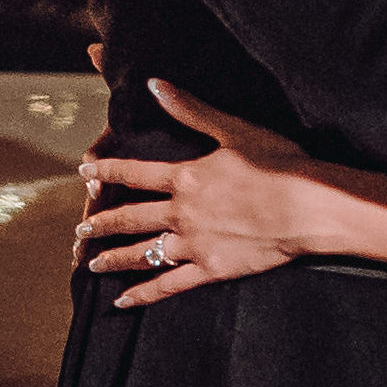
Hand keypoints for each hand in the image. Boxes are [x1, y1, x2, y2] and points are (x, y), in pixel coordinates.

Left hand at [75, 80, 311, 305]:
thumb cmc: (278, 163)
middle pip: (131, 218)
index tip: (84, 172)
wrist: (308, 206)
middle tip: (79, 229)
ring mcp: (194, 244)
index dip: (107, 171)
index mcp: (186, 177)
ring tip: (92, 264)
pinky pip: (170, 285)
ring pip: (144, 254)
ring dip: (114, 259)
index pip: (135, 173)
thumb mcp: (233, 129)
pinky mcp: (211, 269)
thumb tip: (155, 84)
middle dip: (102, 223)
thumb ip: (191, 110)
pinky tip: (123, 303)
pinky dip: (144, 294)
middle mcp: (182, 212)